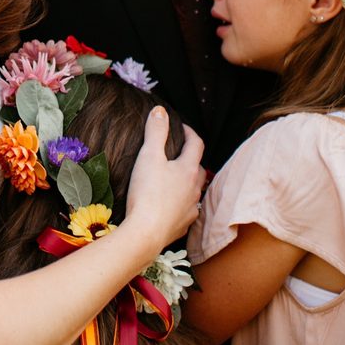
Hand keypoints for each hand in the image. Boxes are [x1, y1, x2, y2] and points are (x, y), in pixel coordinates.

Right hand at [125, 107, 205, 256]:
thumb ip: (155, 131)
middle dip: (190, 158)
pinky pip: (187, 211)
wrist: (145, 234)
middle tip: (177, 153)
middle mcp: (195, 189)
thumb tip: (160, 110)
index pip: (197, 144)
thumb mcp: (149, 156)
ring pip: (195, 191)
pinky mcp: (182, 226)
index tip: (180, 126)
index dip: (190, 132)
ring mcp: (190, 209)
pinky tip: (171, 205)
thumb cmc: (147, 193)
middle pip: (199, 168)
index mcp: (189, 169)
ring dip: (188, 182)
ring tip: (174, 179)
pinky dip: (181, 203)